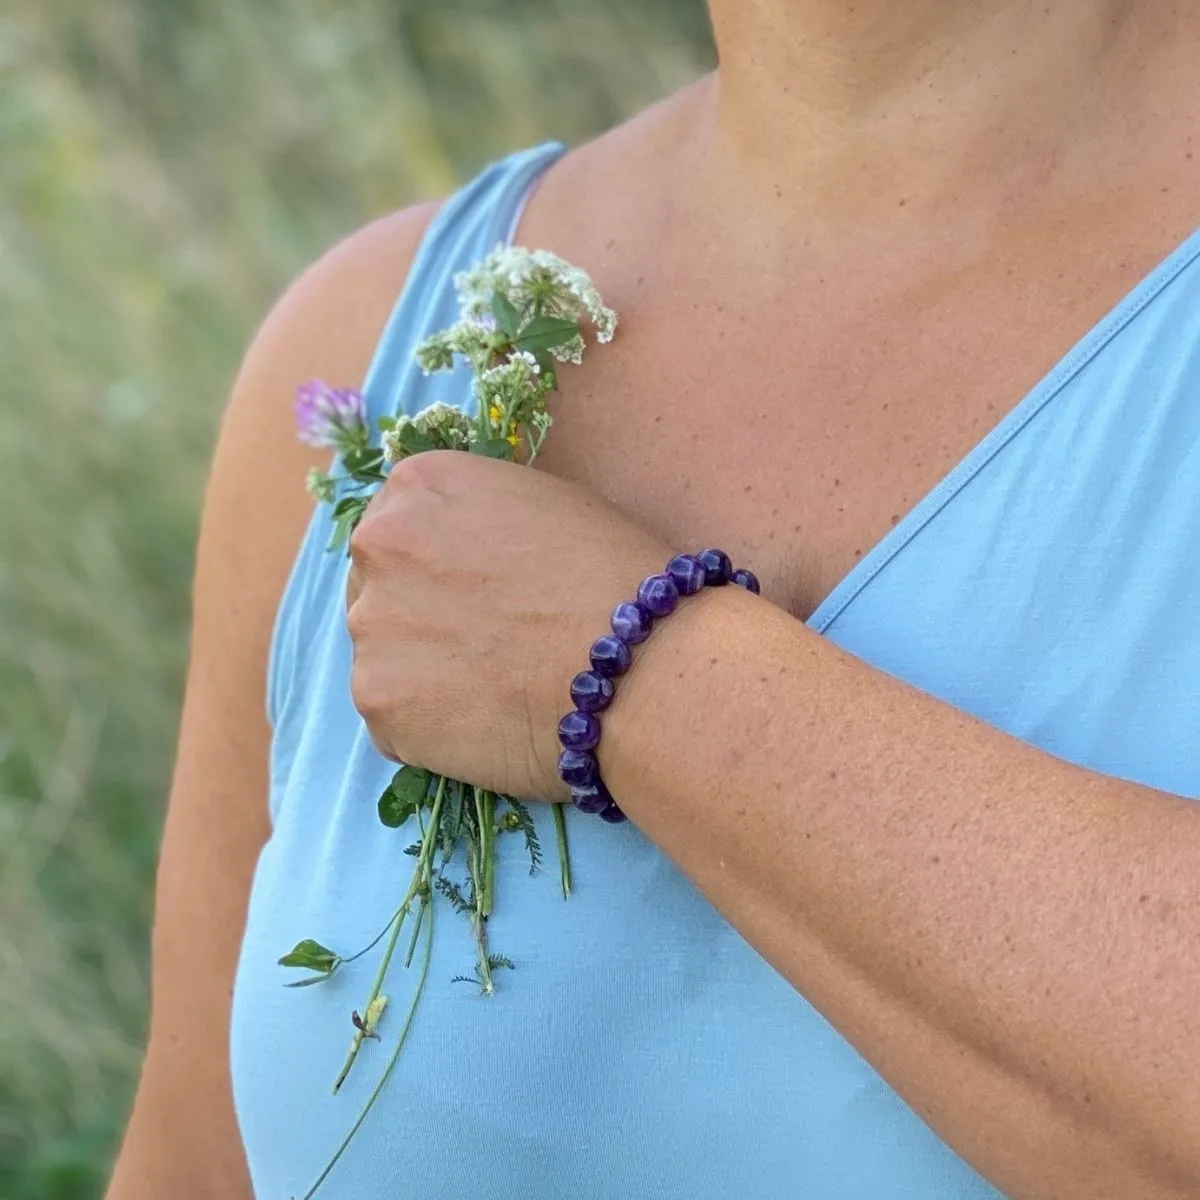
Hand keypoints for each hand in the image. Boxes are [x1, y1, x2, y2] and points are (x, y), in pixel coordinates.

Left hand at [346, 450, 671, 799]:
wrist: (635, 663)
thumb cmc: (615, 576)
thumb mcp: (546, 504)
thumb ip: (480, 520)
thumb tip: (463, 555)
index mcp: (420, 485)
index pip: (399, 525)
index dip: (439, 566)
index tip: (475, 595)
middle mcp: (378, 545)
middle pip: (380, 589)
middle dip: (421, 617)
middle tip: (486, 648)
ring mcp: (371, 626)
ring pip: (385, 656)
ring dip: (426, 675)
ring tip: (498, 691)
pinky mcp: (378, 702)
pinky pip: (396, 718)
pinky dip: (433, 729)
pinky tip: (490, 724)